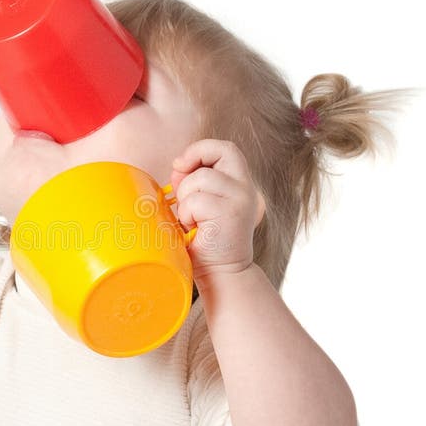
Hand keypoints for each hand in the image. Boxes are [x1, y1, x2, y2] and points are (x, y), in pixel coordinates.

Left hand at [168, 139, 265, 277]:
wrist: (220, 276)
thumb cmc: (205, 242)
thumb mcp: (199, 206)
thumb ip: (192, 184)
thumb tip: (178, 168)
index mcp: (240, 185)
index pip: (226, 149)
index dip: (200, 150)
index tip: (181, 165)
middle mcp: (246, 189)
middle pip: (223, 150)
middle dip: (194, 157)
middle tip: (180, 178)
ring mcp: (241, 200)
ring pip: (201, 178)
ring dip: (185, 198)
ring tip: (190, 218)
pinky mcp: (231, 213)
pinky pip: (195, 201)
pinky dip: (186, 214)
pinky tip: (194, 229)